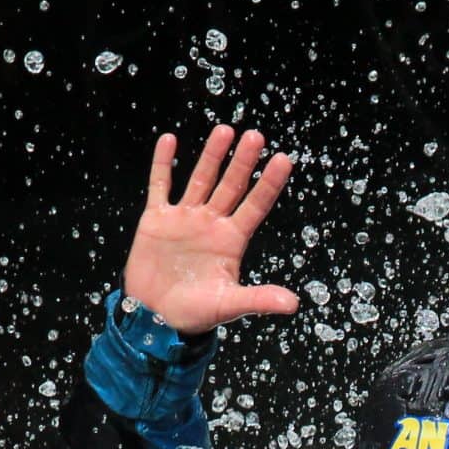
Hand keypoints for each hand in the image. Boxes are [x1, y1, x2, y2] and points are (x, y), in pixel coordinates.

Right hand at [124, 126, 300, 337]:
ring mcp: (185, 219)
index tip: (284, 159)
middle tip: (256, 135)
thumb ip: (258, 300)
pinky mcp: (157, 220)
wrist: (155, 318)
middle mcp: (211, 224)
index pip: (256, 205)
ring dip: (212, 155)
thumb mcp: (228, 305)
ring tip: (225, 130)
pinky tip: (169, 140)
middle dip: (243, 162)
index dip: (269, 183)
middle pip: (231, 186)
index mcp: (231, 241)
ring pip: (201, 179)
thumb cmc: (194, 314)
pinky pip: (161, 186)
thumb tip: (293, 304)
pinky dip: (163, 164)